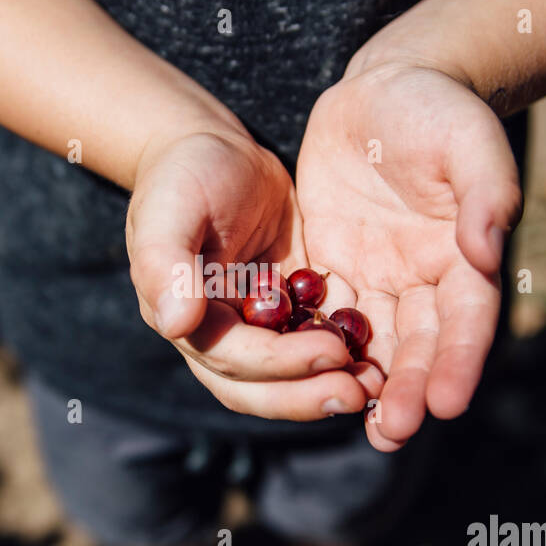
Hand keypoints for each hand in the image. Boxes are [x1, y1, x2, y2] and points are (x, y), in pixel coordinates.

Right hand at [127, 130, 381, 419]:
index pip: (234, 361)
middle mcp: (220, 336)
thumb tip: (176, 325)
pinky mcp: (289, 308)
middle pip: (260, 388)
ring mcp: (256, 327)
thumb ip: (166, 266)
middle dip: (307, 396)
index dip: (281, 364)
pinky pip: (314, 343)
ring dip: (327, 386)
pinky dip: (342, 355)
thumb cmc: (182, 175)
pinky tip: (380, 355)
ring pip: (289, 378)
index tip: (330, 353)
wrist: (211, 149)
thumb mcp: (169, 210)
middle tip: (359, 394)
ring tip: (375, 386)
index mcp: (187, 320)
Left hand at [296, 61, 522, 449]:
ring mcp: (379, 278)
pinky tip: (303, 383)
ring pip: (372, 344)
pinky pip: (323, 316)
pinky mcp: (335, 267)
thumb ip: (486, 193)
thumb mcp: (469, 139)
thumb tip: (487, 251)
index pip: (468, 319)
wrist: (385, 87)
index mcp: (467, 256)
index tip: (446, 403)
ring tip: (361, 429)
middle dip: (407, 390)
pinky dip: (317, 349)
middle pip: (420, 346)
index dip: (458, 361)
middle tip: (390, 433)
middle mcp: (427, 280)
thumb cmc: (438, 108)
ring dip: (366, 387)